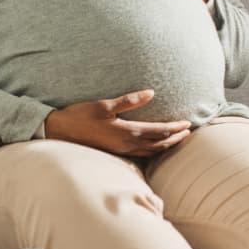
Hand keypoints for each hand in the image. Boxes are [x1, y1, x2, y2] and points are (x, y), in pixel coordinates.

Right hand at [42, 90, 192, 156]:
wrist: (60, 132)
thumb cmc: (80, 116)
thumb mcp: (104, 105)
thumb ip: (129, 101)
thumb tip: (151, 93)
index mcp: (126, 132)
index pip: (159, 132)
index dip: (175, 128)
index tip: (187, 123)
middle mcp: (127, 145)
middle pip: (158, 145)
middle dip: (175, 139)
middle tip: (188, 133)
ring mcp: (121, 151)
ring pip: (151, 152)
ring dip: (166, 146)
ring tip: (176, 140)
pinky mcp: (115, 152)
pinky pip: (141, 154)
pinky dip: (153, 150)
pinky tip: (154, 147)